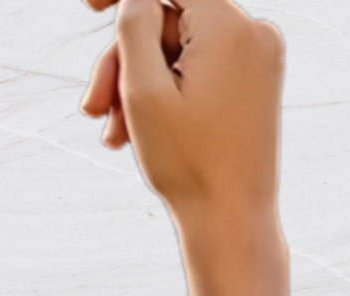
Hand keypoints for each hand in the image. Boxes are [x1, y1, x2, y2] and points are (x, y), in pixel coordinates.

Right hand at [79, 0, 286, 225]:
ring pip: (181, 50)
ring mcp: (259, 56)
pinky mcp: (256, 81)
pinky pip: (201, 68)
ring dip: (141, 86)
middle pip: (171, 21)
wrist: (231, 220)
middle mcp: (254, 30)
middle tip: (93, 109)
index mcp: (229, 26)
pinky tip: (142, 132)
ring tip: (116, 135)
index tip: (90, 6)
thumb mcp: (145, 94)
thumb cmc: (186, 164)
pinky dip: (169, 93)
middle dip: (126, 61)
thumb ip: (135, 29)